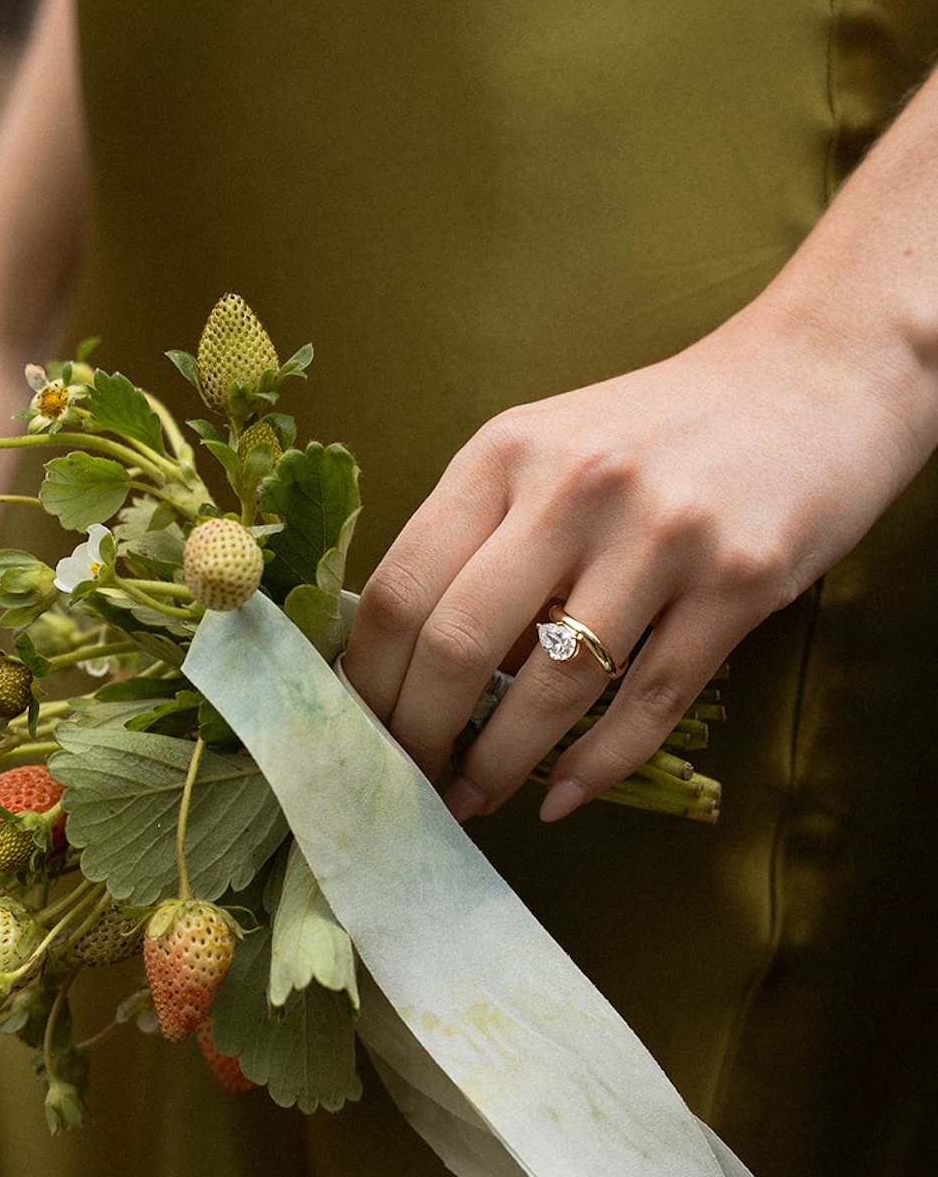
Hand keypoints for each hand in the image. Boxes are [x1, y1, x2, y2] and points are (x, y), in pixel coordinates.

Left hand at [344, 302, 929, 821]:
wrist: (816, 377)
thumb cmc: (663, 431)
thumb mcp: (550, 449)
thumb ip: (482, 534)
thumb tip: (406, 664)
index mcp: (506, 451)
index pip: (399, 586)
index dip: (367, 680)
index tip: (360, 732)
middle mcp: (575, 487)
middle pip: (459, 644)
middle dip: (419, 737)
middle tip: (410, 783)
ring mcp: (661, 536)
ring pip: (551, 689)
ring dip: (500, 766)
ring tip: (475, 800)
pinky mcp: (737, 584)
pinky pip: (646, 705)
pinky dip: (594, 767)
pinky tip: (560, 798)